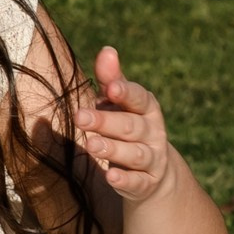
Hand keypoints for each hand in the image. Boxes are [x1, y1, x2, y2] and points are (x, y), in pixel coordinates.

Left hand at [69, 47, 175, 207]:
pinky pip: (138, 182)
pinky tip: (110, 176)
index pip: (139, 98)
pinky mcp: (147, 183)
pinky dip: (125, 179)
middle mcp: (153, 132)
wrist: (153, 172)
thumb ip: (112, 80)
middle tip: (80, 117)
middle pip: (131, 126)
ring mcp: (152, 159)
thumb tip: (107, 50)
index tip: (109, 87)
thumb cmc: (128, 127)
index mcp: (147, 108)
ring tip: (91, 145)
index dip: (126, 92)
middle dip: (106, 121)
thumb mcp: (121, 104)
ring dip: (113, 149)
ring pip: (135, 153)